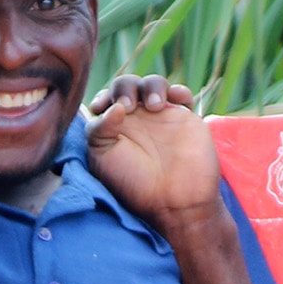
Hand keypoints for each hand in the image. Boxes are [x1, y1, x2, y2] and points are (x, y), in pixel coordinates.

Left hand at [85, 74, 220, 228]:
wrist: (175, 199)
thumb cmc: (134, 183)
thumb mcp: (103, 157)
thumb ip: (98, 129)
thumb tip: (113, 107)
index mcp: (114, 128)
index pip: (106, 99)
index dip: (103, 97)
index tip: (102, 107)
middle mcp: (136, 120)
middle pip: (127, 85)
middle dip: (125, 87)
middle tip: (128, 105)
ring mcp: (161, 117)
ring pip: (153, 83)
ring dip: (152, 86)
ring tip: (155, 105)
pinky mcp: (184, 118)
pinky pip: (181, 94)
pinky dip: (179, 91)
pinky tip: (177, 101)